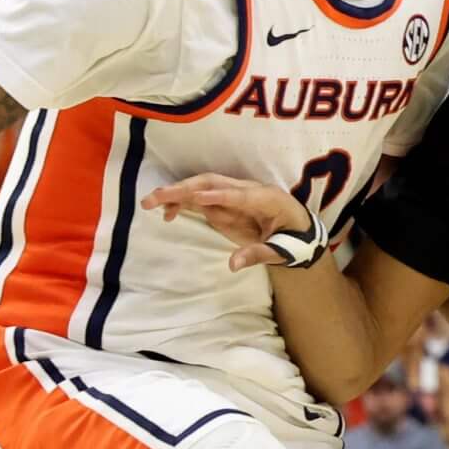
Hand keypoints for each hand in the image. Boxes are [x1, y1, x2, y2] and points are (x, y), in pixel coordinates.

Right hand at [141, 175, 314, 269]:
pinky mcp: (224, 204)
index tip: (199, 197)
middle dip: (184, 189)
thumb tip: (234, 264)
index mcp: (266, 198)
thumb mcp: (282, 250)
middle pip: (212, 183)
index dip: (220, 196)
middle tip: (158, 197)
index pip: (240, 195)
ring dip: (176, 193)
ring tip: (150, 203)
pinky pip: (200, 200)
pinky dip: (182, 204)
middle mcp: (247, 190)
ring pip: (201, 188)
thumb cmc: (293, 239)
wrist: (298, 231)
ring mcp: (233, 195)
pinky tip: (167, 214)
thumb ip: (259, 254)